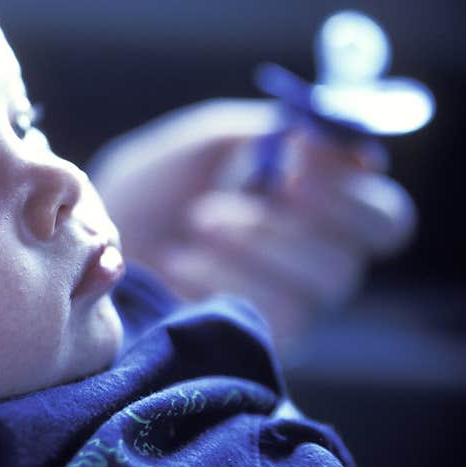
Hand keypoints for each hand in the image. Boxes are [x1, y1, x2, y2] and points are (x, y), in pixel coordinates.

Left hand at [89, 99, 415, 346]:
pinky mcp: (254, 340)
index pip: (378, 209)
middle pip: (369, 242)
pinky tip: (181, 262)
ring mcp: (289, 305)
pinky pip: (275, 312)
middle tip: (270, 182)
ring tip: (198, 221)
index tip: (298, 148)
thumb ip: (256, 133)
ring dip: (260, 239)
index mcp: (310, 212)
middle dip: (317, 206)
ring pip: (325, 277)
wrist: (86, 251)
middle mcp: (312, 260)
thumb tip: (319, 126)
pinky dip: (227, 277)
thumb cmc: (144, 197)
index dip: (352, 178)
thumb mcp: (197, 148)